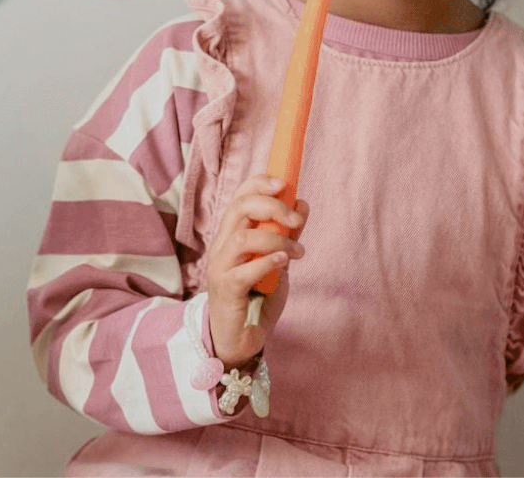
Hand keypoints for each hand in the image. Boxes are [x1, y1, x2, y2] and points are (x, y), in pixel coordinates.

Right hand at [205, 174, 309, 368]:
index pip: (239, 196)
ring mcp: (221, 267)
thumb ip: (287, 236)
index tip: (284, 184)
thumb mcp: (278, 263)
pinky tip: (283, 263)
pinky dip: (267, 262)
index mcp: (232, 235)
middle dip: (272, 206)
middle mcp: (222, 246)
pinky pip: (244, 271)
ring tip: (296, 252)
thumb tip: (302, 204)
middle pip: (239, 208)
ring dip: (276, 239)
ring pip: (242, 237)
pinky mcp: (226, 290)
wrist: (240, 340)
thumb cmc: (257, 299)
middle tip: (296, 220)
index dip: (259, 183)